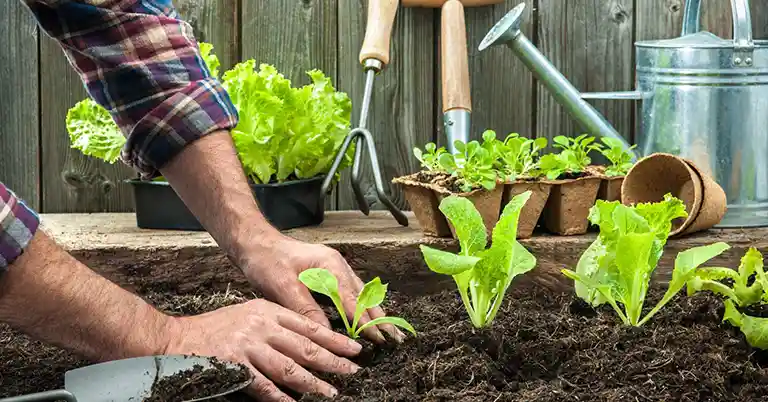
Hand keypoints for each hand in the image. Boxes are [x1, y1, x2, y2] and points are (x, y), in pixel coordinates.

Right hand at [163, 298, 361, 400]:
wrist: (177, 337)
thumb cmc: (216, 328)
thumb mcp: (250, 314)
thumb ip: (276, 324)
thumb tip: (308, 341)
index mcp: (268, 311)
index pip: (309, 325)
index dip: (334, 339)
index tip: (354, 349)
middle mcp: (261, 326)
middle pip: (305, 346)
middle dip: (332, 361)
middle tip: (353, 371)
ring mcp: (248, 346)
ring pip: (289, 367)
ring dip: (313, 382)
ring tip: (331, 392)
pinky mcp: (234, 366)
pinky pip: (263, 386)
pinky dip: (280, 397)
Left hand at [243, 236, 404, 343]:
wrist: (255, 242)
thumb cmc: (267, 261)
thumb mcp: (283, 286)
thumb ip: (306, 309)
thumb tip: (326, 333)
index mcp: (330, 265)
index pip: (353, 300)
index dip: (365, 321)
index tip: (378, 339)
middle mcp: (337, 265)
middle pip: (364, 296)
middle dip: (379, 318)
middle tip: (394, 339)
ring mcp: (334, 268)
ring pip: (360, 294)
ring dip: (374, 313)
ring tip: (388, 332)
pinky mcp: (328, 274)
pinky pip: (351, 292)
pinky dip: (361, 307)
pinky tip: (367, 318)